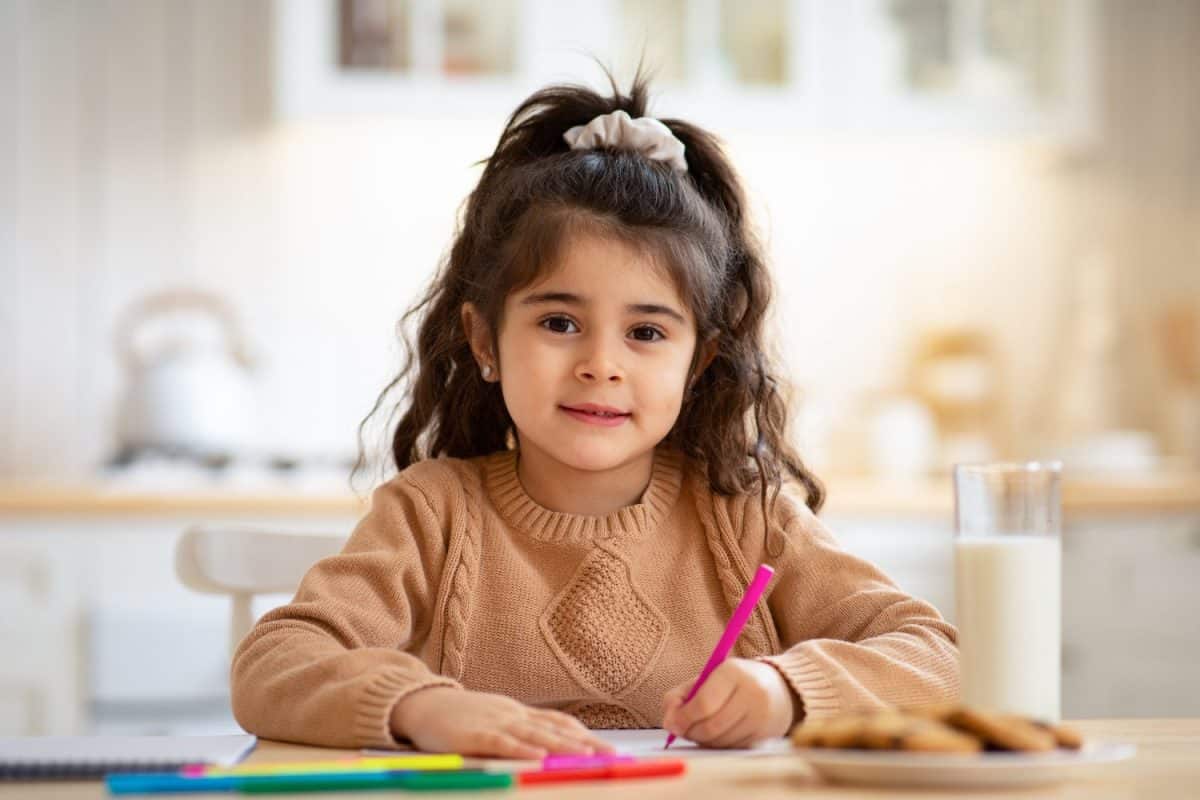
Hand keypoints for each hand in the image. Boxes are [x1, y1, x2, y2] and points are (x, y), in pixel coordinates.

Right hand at [389, 687, 614, 758]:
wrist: (424, 704)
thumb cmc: (460, 716)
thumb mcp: (495, 719)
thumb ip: (520, 730)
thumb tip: (548, 745)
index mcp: (519, 713)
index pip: (559, 723)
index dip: (585, 735)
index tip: (611, 748)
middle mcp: (513, 715)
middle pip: (556, 729)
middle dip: (586, 744)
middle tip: (612, 756)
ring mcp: (495, 723)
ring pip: (535, 735)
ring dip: (562, 745)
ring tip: (587, 755)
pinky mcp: (475, 736)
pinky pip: (502, 743)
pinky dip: (521, 750)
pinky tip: (537, 756)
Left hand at [661, 658, 797, 747]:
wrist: (779, 689)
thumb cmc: (733, 682)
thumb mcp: (707, 678)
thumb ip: (681, 695)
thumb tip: (669, 722)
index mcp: (732, 672)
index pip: (704, 703)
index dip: (684, 717)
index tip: (671, 724)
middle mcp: (751, 693)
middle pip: (711, 725)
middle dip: (690, 732)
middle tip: (681, 731)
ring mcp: (760, 715)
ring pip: (720, 740)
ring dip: (702, 740)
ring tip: (698, 729)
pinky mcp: (765, 734)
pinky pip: (731, 747)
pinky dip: (717, 744)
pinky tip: (717, 733)